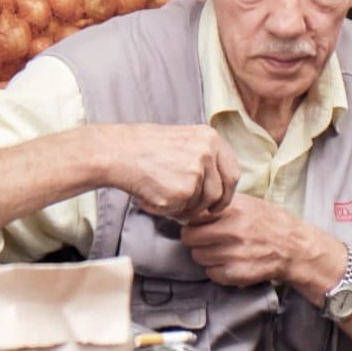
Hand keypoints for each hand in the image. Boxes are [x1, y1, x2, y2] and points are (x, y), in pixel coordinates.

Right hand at [105, 124, 239, 222]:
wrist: (118, 153)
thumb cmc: (143, 147)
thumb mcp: (182, 140)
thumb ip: (203, 158)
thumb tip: (215, 184)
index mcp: (210, 139)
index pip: (232, 173)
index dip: (226, 192)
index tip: (219, 201)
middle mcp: (207, 154)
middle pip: (220, 193)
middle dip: (209, 207)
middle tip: (197, 211)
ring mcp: (196, 173)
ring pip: (201, 205)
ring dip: (186, 208)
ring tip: (164, 197)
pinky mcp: (183, 192)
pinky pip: (183, 211)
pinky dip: (170, 210)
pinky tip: (155, 197)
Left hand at [181, 194, 330, 287]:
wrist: (296, 249)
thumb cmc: (271, 223)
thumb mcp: (248, 203)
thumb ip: (221, 203)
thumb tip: (194, 204)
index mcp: (233, 210)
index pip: (192, 216)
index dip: (192, 220)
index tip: (196, 223)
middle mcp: (232, 231)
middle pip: (189, 238)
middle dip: (194, 238)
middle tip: (205, 238)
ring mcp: (234, 254)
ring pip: (198, 257)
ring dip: (205, 255)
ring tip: (220, 250)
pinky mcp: (238, 273)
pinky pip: (211, 273)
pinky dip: (216, 270)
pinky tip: (228, 262)